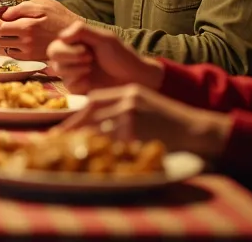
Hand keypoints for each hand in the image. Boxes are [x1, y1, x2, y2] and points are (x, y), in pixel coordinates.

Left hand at [0, 0, 80, 59]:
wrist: (77, 35)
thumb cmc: (59, 15)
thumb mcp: (42, 4)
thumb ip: (21, 8)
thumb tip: (4, 14)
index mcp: (27, 27)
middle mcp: (26, 42)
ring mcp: (29, 52)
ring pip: (5, 46)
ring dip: (1, 37)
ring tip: (3, 27)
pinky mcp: (32, 57)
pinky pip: (14, 53)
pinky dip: (10, 45)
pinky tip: (14, 36)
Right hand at [46, 22, 163, 92]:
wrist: (135, 79)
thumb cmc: (122, 57)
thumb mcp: (105, 38)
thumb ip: (82, 31)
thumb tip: (60, 36)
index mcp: (76, 43)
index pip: (55, 45)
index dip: (67, 49)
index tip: (87, 50)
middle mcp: (71, 57)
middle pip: (53, 56)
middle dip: (70, 58)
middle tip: (89, 60)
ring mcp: (74, 73)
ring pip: (58, 71)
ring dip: (75, 69)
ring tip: (91, 70)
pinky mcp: (78, 88)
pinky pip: (68, 85)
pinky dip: (79, 82)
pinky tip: (91, 82)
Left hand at [59, 84, 232, 158]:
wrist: (196, 129)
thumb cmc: (171, 122)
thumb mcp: (145, 106)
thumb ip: (122, 109)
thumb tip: (95, 124)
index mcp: (127, 91)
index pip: (94, 101)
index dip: (77, 115)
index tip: (63, 128)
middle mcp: (127, 98)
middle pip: (91, 112)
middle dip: (72, 128)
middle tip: (55, 140)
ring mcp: (132, 112)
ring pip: (98, 127)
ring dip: (83, 141)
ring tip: (69, 153)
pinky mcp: (137, 128)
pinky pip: (112, 142)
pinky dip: (101, 151)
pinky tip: (93, 160)